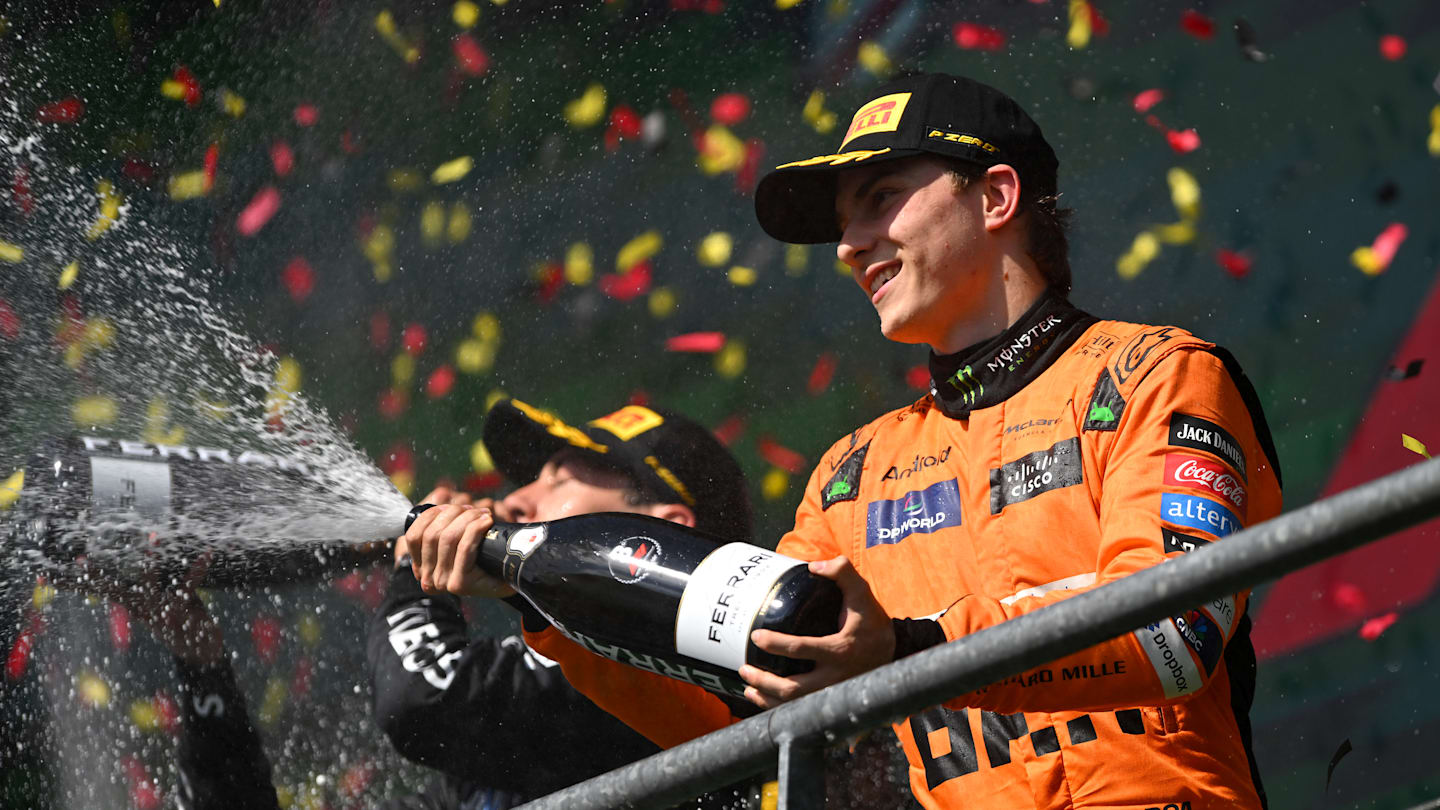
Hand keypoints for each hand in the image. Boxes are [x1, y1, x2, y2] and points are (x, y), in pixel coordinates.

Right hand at [77, 555, 224, 666]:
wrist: (198, 649)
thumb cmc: (174, 621)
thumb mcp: (153, 609)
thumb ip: (139, 594)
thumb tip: (124, 573)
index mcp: (135, 607)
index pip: (105, 591)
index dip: (86, 580)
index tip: (69, 566)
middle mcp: (143, 610)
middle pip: (115, 590)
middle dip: (98, 576)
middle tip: (80, 561)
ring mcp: (160, 609)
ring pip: (149, 585)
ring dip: (149, 565)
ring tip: (149, 540)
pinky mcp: (182, 607)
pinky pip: (189, 584)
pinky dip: (199, 567)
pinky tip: (207, 554)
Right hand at [402, 488, 514, 598]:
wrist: (509, 580)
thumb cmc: (483, 559)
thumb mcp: (456, 544)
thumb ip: (442, 529)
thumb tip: (442, 498)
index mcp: (421, 568)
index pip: (413, 535)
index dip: (430, 515)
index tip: (450, 506)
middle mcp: (427, 578)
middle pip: (432, 534)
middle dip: (453, 513)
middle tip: (472, 509)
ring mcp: (443, 582)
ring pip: (448, 538)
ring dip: (467, 518)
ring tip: (483, 514)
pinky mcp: (460, 583)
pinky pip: (464, 547)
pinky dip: (476, 529)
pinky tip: (487, 521)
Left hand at [738, 556, 893, 708]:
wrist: (894, 652)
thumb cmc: (872, 622)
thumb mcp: (862, 594)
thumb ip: (843, 572)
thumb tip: (813, 566)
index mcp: (840, 649)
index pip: (801, 649)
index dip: (775, 643)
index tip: (756, 637)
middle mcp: (836, 677)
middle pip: (793, 689)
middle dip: (765, 681)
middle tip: (745, 668)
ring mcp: (833, 693)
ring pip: (795, 705)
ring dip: (767, 699)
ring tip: (748, 686)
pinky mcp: (831, 700)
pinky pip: (801, 711)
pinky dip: (779, 708)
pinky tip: (762, 699)